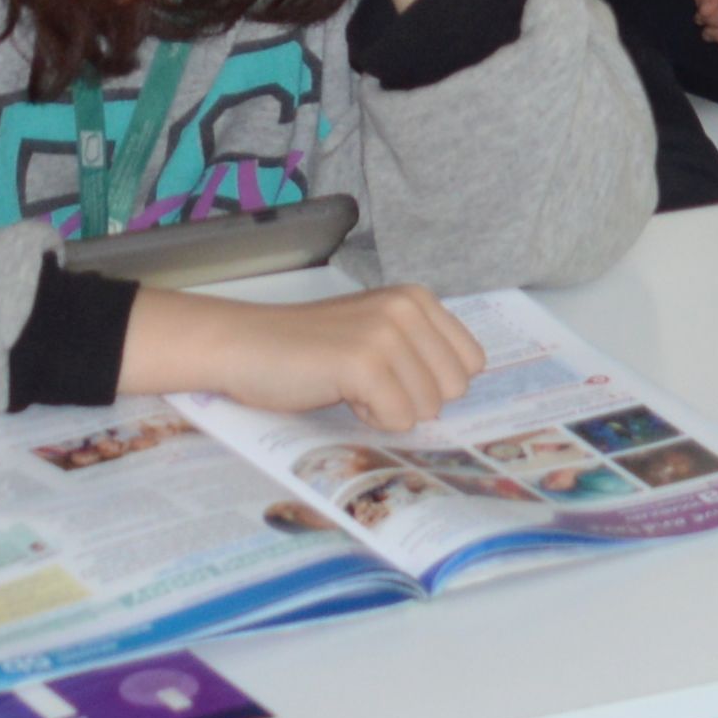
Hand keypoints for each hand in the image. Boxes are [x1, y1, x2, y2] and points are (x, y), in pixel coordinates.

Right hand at [130, 283, 482, 435]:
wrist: (245, 345)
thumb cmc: (310, 349)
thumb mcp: (378, 335)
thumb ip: (420, 352)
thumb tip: (464, 393)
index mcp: (418, 299)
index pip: (471, 363)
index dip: (430, 382)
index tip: (390, 373)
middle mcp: (409, 308)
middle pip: (453, 390)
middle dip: (411, 398)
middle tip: (364, 380)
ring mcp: (387, 333)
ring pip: (427, 409)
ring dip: (386, 409)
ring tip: (347, 383)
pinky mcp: (364, 362)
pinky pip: (398, 419)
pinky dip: (368, 419)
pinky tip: (337, 392)